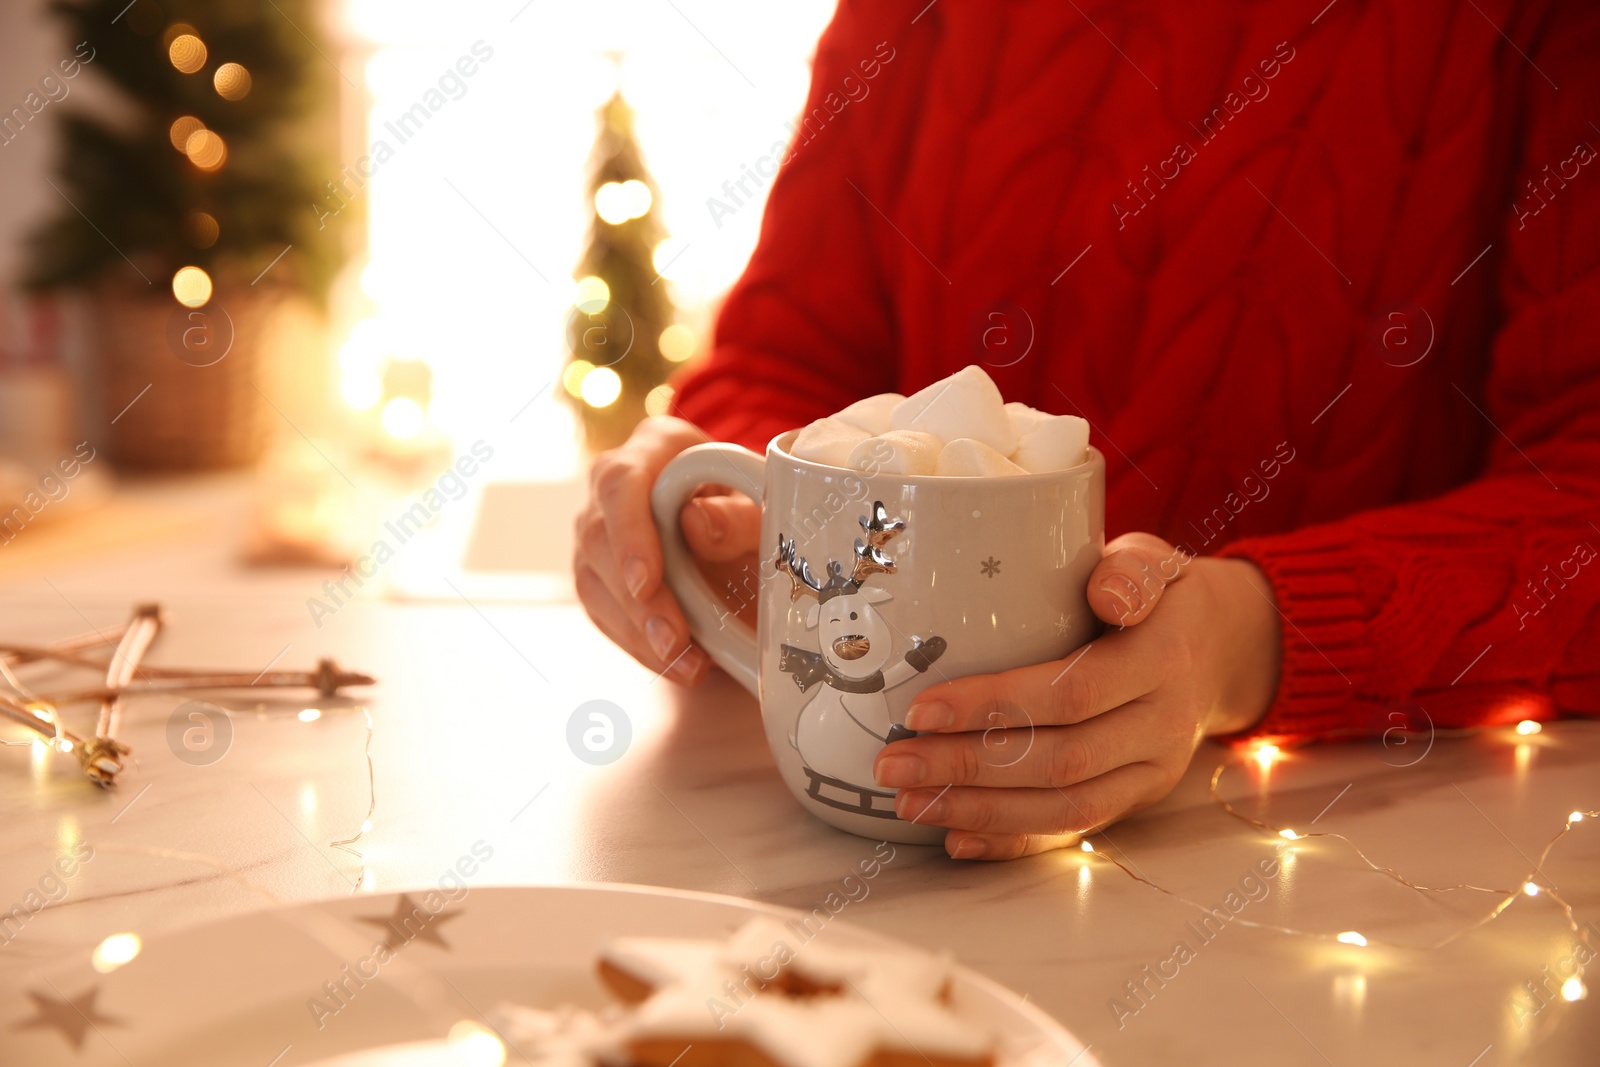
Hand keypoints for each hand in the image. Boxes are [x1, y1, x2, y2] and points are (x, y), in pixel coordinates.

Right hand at [573, 416, 761, 683]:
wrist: (744, 526)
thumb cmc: (755, 503)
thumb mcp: (764, 504)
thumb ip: (738, 514)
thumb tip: (695, 524)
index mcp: (655, 446)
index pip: (621, 482)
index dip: (629, 533)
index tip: (646, 581)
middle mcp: (613, 484)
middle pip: (599, 538)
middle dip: (637, 600)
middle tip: (675, 641)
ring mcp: (600, 529)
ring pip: (594, 581)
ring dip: (637, 630)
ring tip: (685, 662)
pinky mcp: (599, 572)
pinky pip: (604, 612)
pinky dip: (638, 644)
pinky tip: (673, 663)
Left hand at [872, 533, 1282, 859]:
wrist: (1220, 648)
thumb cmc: (1160, 596)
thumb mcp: (1153, 562)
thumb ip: (1130, 572)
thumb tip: (1105, 593)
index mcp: (1161, 660)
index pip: (1072, 692)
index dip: (995, 706)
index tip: (921, 710)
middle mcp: (1162, 725)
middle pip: (1060, 761)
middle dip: (967, 768)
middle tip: (892, 766)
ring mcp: (1152, 771)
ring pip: (1065, 808)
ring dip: (979, 811)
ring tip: (910, 803)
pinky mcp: (1136, 799)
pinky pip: (1074, 832)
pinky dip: (1012, 841)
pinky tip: (956, 838)